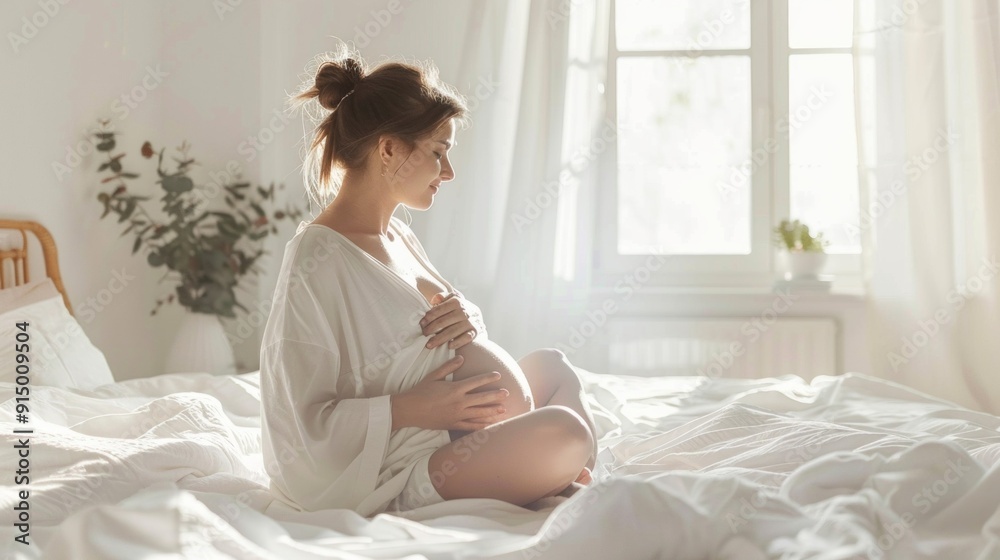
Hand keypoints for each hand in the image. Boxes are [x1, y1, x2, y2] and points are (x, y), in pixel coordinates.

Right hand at [391, 355, 508, 430]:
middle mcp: (458, 402)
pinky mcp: (453, 424)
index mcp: (454, 389)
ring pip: (479, 413)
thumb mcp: (434, 376)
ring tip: (504, 410)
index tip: (498, 375)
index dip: (488, 378)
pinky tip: (489, 425)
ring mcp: (457, 415)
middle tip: (507, 393)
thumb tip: (462, 358)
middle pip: (481, 398)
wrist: (409, 410)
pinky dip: (481, 426)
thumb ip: (449, 367)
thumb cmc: (420, 391)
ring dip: (492, 411)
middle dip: (495, 395)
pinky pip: (470, 426)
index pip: (476, 382)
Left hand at [420, 291, 486, 349]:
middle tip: (423, 334)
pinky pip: (466, 338)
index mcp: (456, 301)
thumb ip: (442, 297)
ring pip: (452, 331)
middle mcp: (464, 311)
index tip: (421, 323)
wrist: (474, 315)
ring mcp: (469, 322)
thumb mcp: (450, 298)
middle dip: (431, 329)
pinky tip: (449, 346)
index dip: (429, 317)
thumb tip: (435, 299)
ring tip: (429, 344)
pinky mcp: (474, 331)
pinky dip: (458, 342)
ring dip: (440, 339)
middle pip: (444, 321)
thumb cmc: (456, 308)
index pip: (439, 309)